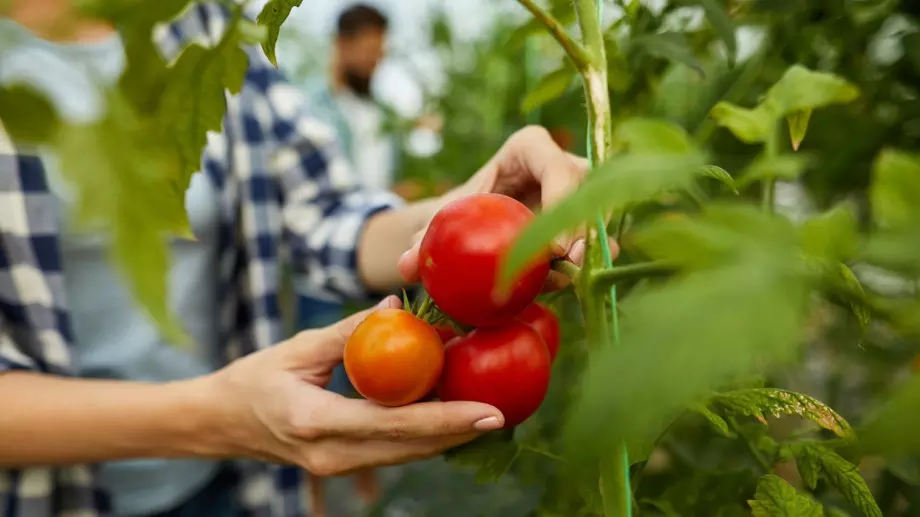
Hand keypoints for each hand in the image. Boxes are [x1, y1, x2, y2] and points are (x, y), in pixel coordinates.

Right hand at [205, 296, 503, 475]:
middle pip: (412, 447)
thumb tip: (398, 307)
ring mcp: (338, 466)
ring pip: (407, 455)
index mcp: (317, 421)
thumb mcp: (298, 348)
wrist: (221, 423)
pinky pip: (394, 452)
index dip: (447, 420)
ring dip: (448, 435)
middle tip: (505, 409)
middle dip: (461, 432)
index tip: (489, 413)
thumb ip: (350, 331)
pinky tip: (448, 415)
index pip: (396, 424)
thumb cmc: (254, 378)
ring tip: (486, 410)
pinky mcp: (343, 466)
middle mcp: (332, 454)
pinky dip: (424, 436)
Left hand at [398, 125, 618, 287]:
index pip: (556, 167)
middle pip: (587, 192)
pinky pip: (599, 238)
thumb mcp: (442, 218)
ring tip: (570, 278)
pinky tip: (571, 282)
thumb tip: (406, 265)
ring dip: (590, 248)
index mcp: (530, 147)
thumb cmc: (460, 209)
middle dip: (583, 230)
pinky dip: (588, 261)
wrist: (473, 222)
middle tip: (569, 265)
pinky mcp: (588, 220)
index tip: (553, 247)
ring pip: (598, 215)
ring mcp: (582, 191)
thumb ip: (424, 238)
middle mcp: (564, 163)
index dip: (561, 201)